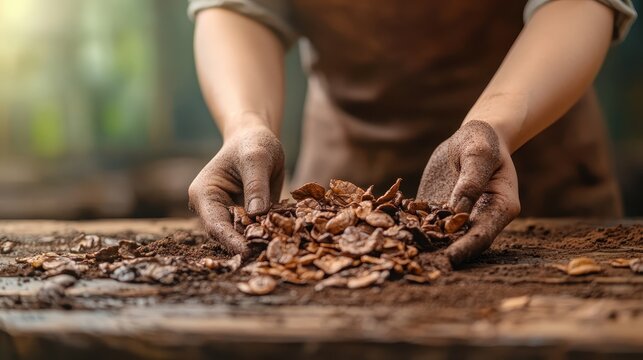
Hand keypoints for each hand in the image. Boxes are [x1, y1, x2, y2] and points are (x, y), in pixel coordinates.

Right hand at [188, 125, 284, 257]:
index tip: (249, 252)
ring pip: (243, 237)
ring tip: (278, 251)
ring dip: (260, 243)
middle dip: (247, 246)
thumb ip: (256, 185)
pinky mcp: (246, 218)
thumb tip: (257, 214)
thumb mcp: (256, 158)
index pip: (216, 224)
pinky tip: (284, 241)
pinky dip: (269, 236)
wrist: (257, 139)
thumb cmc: (253, 143)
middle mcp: (213, 209)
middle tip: (269, 256)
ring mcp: (229, 216)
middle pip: (228, 236)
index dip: (232, 240)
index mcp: (204, 194)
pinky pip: (257, 232)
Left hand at [417, 120, 519, 265]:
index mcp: (501, 207)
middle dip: (443, 254)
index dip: (466, 248)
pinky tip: (391, 233)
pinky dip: (410, 227)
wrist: (471, 136)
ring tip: (403, 257)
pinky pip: (424, 221)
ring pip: (441, 236)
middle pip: (462, 241)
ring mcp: (459, 216)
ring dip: (423, 246)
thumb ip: (470, 182)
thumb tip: (455, 212)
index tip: (449, 259)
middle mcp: (480, 217)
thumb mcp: (478, 154)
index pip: (483, 234)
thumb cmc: (482, 140)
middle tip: (422, 265)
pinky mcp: (439, 209)